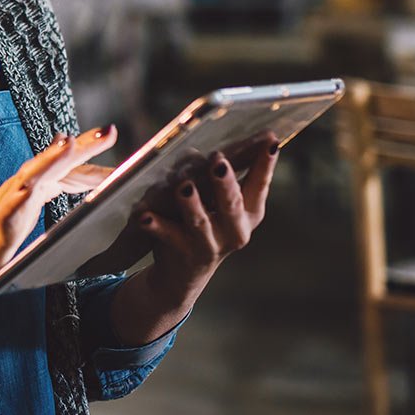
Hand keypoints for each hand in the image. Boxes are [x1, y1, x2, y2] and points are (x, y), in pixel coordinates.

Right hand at [0, 125, 117, 330]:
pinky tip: (29, 191)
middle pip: (55, 162)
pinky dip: (21, 195)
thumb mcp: (30, 210)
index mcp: (35, 185)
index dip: (88, 150)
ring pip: (34, 175)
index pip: (66, 166)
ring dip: (52, 159)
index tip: (111, 134)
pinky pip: (11, 206)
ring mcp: (9, 200)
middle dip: (82, 146)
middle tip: (109, 131)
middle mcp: (23, 185)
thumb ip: (48, 190)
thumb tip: (69, 179)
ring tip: (69, 144)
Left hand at [136, 135, 278, 290]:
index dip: (265, 164)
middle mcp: (235, 230)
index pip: (259, 184)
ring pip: (200, 222)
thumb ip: (227, 175)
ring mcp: (209, 244)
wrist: (182, 274)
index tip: (270, 140)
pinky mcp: (183, 253)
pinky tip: (144, 216)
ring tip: (183, 187)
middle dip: (225, 183)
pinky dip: (156, 226)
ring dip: (192, 204)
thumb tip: (230, 141)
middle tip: (218, 160)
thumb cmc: (206, 224)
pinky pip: (167, 237)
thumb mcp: (222, 201)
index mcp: (249, 213)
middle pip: (232, 205)